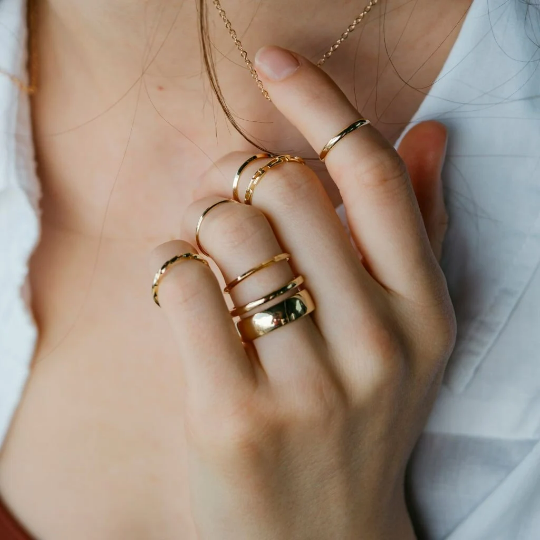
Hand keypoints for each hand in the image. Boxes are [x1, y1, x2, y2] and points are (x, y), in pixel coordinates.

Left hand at [149, 46, 454, 539]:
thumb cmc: (360, 424)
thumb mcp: (409, 336)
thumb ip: (418, 231)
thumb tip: (430, 133)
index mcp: (421, 313)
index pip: (369, 173)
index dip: (318, 100)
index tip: (272, 60)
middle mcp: (375, 344)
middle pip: (283, 191)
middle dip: (242, 179)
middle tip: (231, 203)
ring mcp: (306, 386)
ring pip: (229, 231)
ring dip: (204, 224)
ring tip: (213, 258)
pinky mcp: (234, 417)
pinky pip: (184, 287)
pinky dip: (171, 269)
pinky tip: (183, 291)